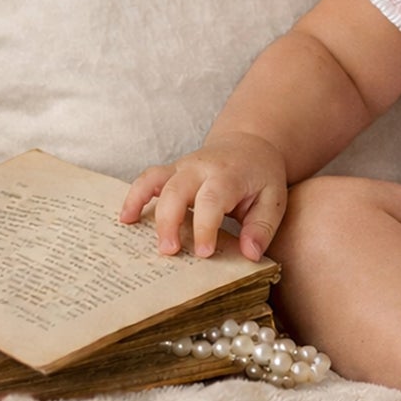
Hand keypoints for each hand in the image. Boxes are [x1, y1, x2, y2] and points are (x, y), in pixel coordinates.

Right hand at [119, 132, 288, 260]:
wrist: (250, 145)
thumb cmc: (261, 176)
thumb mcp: (274, 200)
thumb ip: (262, 227)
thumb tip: (249, 255)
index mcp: (229, 174)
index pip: (212, 200)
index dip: (205, 227)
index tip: (203, 253)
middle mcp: (201, 167)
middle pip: (176, 190)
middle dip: (170, 222)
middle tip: (169, 252)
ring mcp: (182, 167)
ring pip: (155, 180)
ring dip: (141, 204)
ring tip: (133, 230)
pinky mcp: (171, 171)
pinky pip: (147, 179)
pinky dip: (134, 196)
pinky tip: (127, 219)